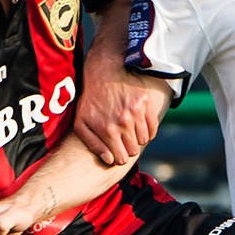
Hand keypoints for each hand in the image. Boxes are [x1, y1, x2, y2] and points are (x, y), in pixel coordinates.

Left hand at [76, 41, 158, 165]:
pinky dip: (148, 131)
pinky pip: (153, 127)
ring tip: (129, 132)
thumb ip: (94, 145)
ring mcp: (136, 113)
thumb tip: (109, 160)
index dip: (118, 157)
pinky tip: (139, 126)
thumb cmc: (90, 101)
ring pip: (144, 140)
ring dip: (137, 139)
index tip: (117, 152)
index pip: (121, 158)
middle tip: (122, 141)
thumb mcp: (81, 123)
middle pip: (134, 150)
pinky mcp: (145, 104)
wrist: (102, 74)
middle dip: (128, 148)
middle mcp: (123, 122)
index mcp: (107, 130)